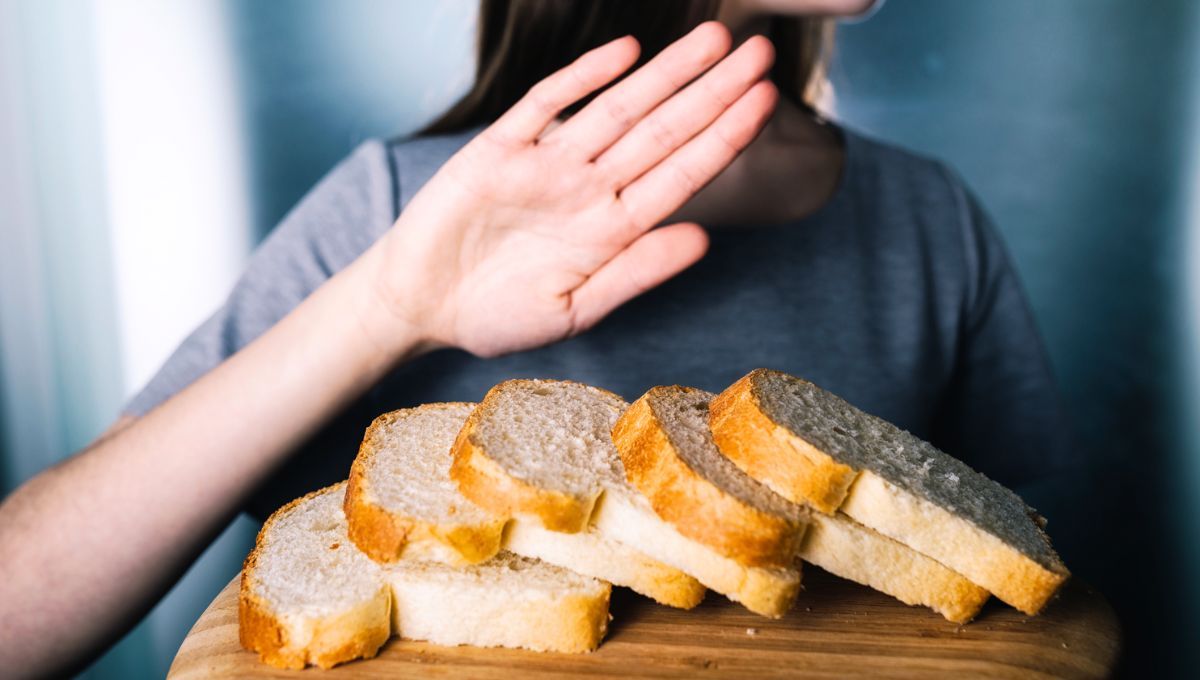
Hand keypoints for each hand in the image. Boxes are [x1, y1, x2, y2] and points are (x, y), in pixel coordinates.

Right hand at [371, 21, 776, 357]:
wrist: (420, 305)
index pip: (682, 174)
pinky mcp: (499, 148)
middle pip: (663, 130)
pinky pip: (546, 103)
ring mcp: (547, 164)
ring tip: (714, 38)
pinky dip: (584, 76)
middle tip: (762, 52)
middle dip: (713, 91)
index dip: (725, 138)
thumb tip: (703, 240)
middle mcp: (589, 188)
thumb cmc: (496, 316)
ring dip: (664, 73)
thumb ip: (636, 274)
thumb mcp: (573, 309)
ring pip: (617, 108)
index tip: (767, 104)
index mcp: (612, 229)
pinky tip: (627, 51)